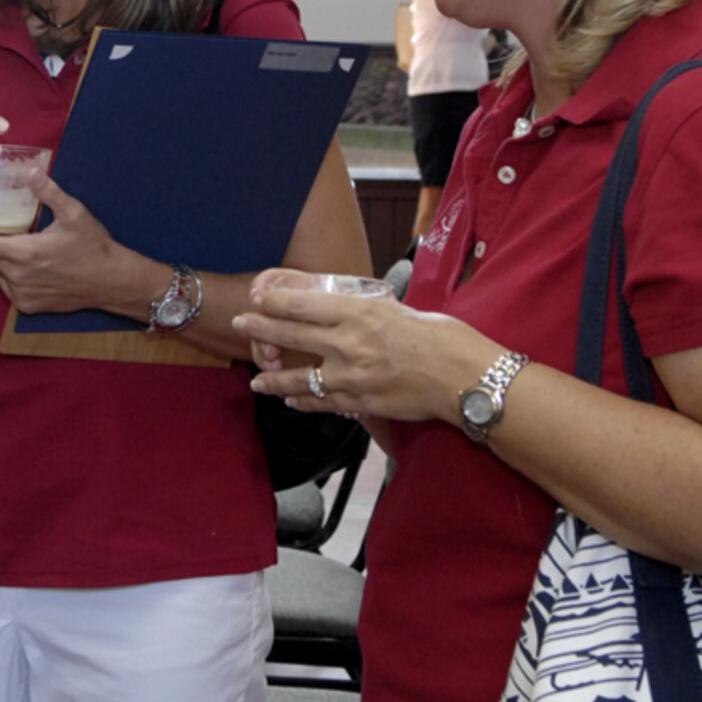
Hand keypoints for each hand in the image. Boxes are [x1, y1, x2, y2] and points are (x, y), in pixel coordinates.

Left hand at [0, 172, 129, 313]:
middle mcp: (18, 277)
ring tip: (1, 239)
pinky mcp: (30, 306)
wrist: (112, 282)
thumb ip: (49, 193)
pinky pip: (9, 287)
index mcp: (24, 253)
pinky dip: (8, 273)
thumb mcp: (74, 214)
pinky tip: (21, 262)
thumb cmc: (94, 247)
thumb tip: (31, 170)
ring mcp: (23, 294)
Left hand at [235, 271, 497, 424]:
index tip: (258, 298)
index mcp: (358, 311)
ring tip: (256, 380)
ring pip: (299, 378)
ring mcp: (351, 376)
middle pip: (290, 334)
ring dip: (273, 379)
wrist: (461, 376)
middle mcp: (348, 342)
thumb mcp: (395, 309)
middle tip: (240, 324)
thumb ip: (363, 311)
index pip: (301, 304)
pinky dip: (302, 402)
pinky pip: (321, 403)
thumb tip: (340, 308)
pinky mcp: (359, 403)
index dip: (273, 301)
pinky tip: (290, 400)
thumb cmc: (438, 335)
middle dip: (259, 329)